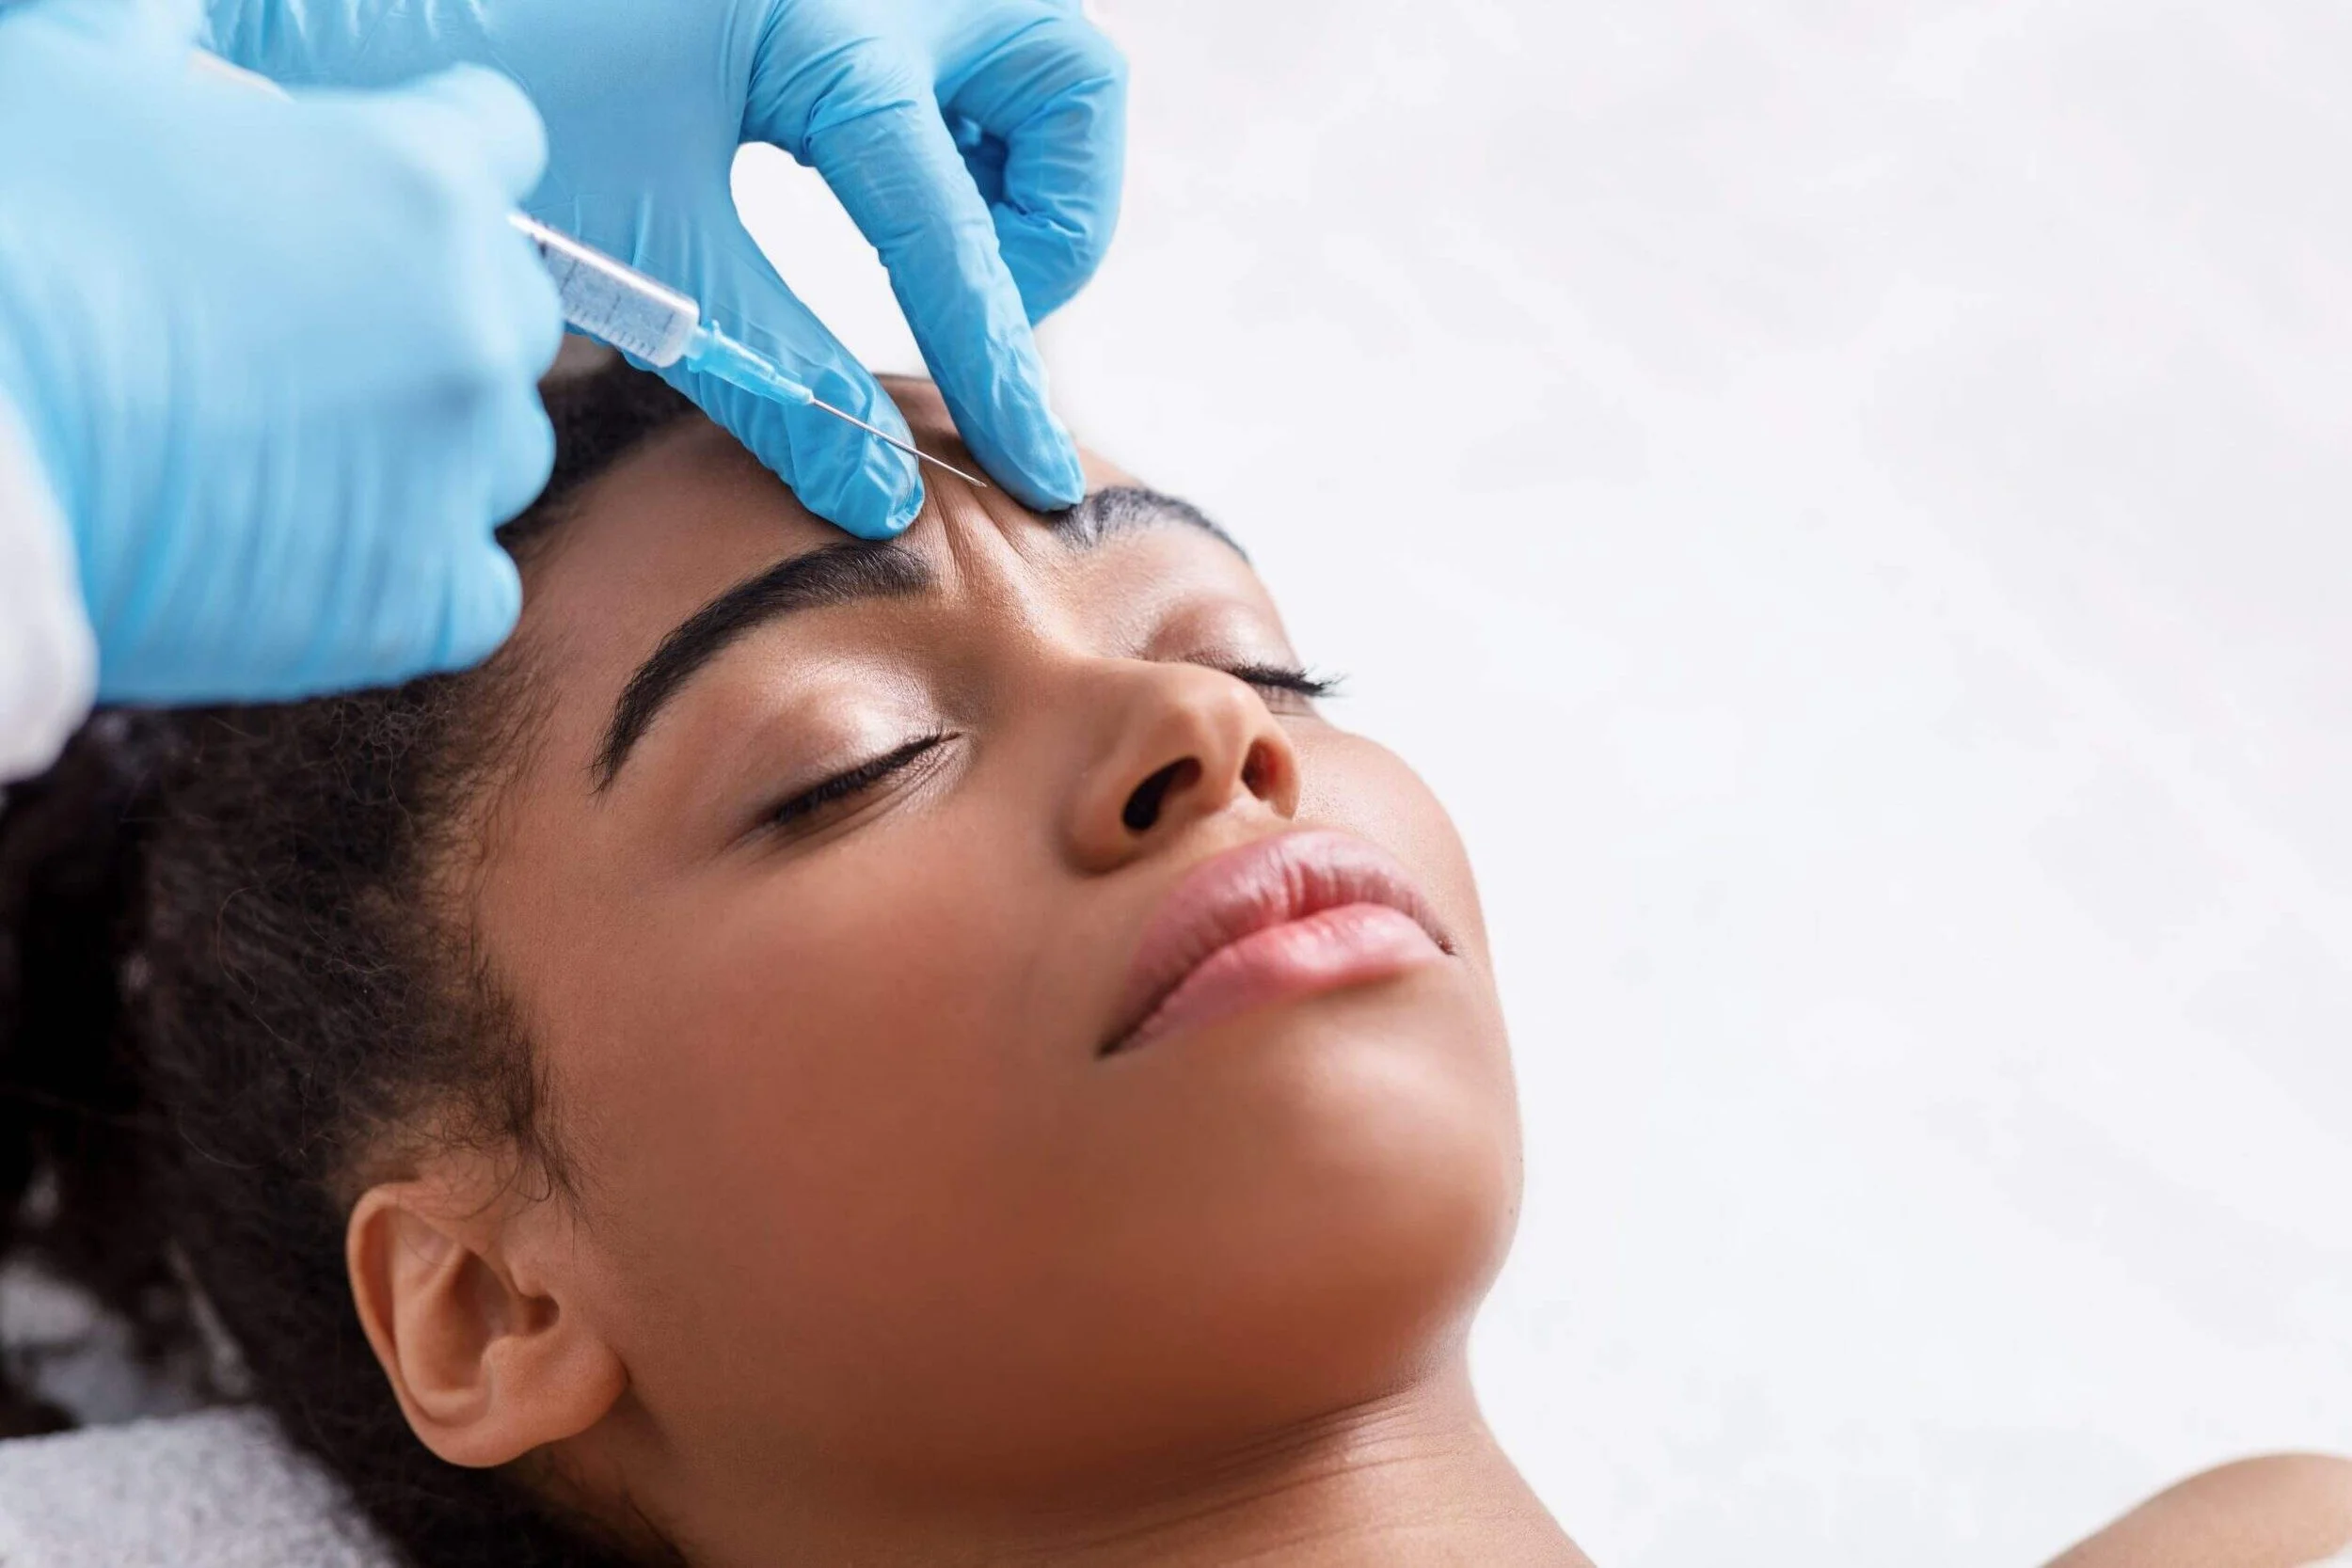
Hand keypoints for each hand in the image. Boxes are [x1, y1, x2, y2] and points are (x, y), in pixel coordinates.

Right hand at [0, 0, 562, 702]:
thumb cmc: (4, 249)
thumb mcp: (70, 76)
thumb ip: (157, 33)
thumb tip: (174, 21)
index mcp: (418, 180)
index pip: (497, 138)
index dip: (430, 154)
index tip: (373, 187)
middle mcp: (473, 324)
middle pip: (510, 304)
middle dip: (431, 306)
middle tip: (305, 330)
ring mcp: (458, 471)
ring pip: (498, 448)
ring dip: (427, 441)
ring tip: (293, 444)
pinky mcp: (421, 601)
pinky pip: (471, 588)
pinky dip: (412, 571)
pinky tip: (322, 550)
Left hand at [207, 0, 1127, 536]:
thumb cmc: (478, 89)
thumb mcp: (644, 249)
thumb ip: (776, 373)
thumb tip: (881, 493)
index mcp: (822, 24)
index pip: (954, 230)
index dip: (998, 366)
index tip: (1034, 471)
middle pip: (1068, 83)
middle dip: (1055, 214)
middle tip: (975, 295)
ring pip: (1031, 51)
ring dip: (1015, 163)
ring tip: (931, 242)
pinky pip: (951, 37)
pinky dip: (952, 119)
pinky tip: (870, 182)